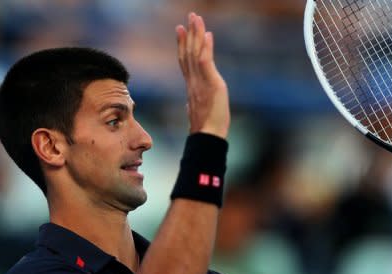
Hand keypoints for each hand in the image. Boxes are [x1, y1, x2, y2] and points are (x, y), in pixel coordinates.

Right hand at [176, 13, 229, 138]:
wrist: (208, 138)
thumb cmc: (205, 129)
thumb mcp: (198, 113)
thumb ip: (192, 104)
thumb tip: (188, 105)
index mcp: (192, 87)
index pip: (185, 61)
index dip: (182, 45)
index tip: (180, 30)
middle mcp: (194, 82)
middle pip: (189, 53)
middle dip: (189, 34)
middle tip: (190, 16)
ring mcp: (201, 83)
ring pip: (196, 54)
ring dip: (197, 35)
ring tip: (196, 18)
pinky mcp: (212, 85)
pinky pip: (206, 63)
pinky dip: (206, 48)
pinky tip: (208, 35)